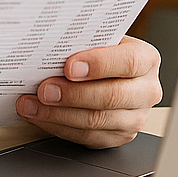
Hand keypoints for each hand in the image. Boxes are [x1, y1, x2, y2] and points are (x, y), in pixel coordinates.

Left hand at [16, 36, 161, 147]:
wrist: (106, 73)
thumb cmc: (98, 53)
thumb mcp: (97, 39)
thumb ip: (82, 42)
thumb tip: (50, 43)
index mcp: (146, 59)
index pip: (128, 62)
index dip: (98, 65)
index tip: (69, 67)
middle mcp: (146, 90)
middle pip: (111, 97)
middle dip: (72, 94)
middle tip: (43, 89)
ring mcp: (135, 117)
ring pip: (96, 121)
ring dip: (58, 114)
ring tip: (31, 104)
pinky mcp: (119, 136)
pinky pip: (87, 137)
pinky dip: (58, 126)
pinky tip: (40, 116)